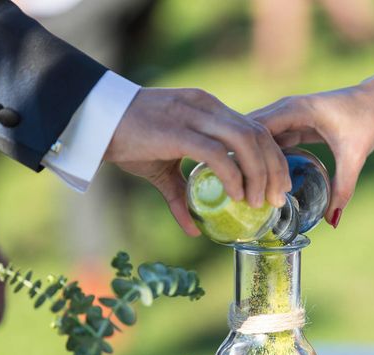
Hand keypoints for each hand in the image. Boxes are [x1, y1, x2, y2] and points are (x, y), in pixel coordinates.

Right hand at [104, 88, 290, 235]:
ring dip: (258, 174)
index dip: (274, 158)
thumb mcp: (163, 169)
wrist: (94, 121)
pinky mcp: (179, 131)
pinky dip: (232, 176)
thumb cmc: (128, 140)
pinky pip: (217, 153)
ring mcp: (194, 116)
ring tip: (258, 201)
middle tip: (277, 199)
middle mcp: (207, 107)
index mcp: (209, 109)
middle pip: (258, 134)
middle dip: (275, 169)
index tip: (278, 187)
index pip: (256, 129)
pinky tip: (236, 195)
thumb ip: (182, 195)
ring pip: (245, 141)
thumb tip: (194, 228)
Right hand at [250, 79, 373, 226]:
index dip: (248, 155)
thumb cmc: (368, 120)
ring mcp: (288, 114)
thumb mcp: (355, 156)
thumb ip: (343, 188)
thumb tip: (332, 220)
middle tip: (236, 189)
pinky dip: (265, 156)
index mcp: (297, 109)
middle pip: (252, 133)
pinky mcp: (293, 122)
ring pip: (260, 137)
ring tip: (243, 186)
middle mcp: (287, 108)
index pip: (259, 131)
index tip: (242, 182)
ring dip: (253, 158)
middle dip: (244, 159)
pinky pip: (272, 140)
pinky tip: (261, 177)